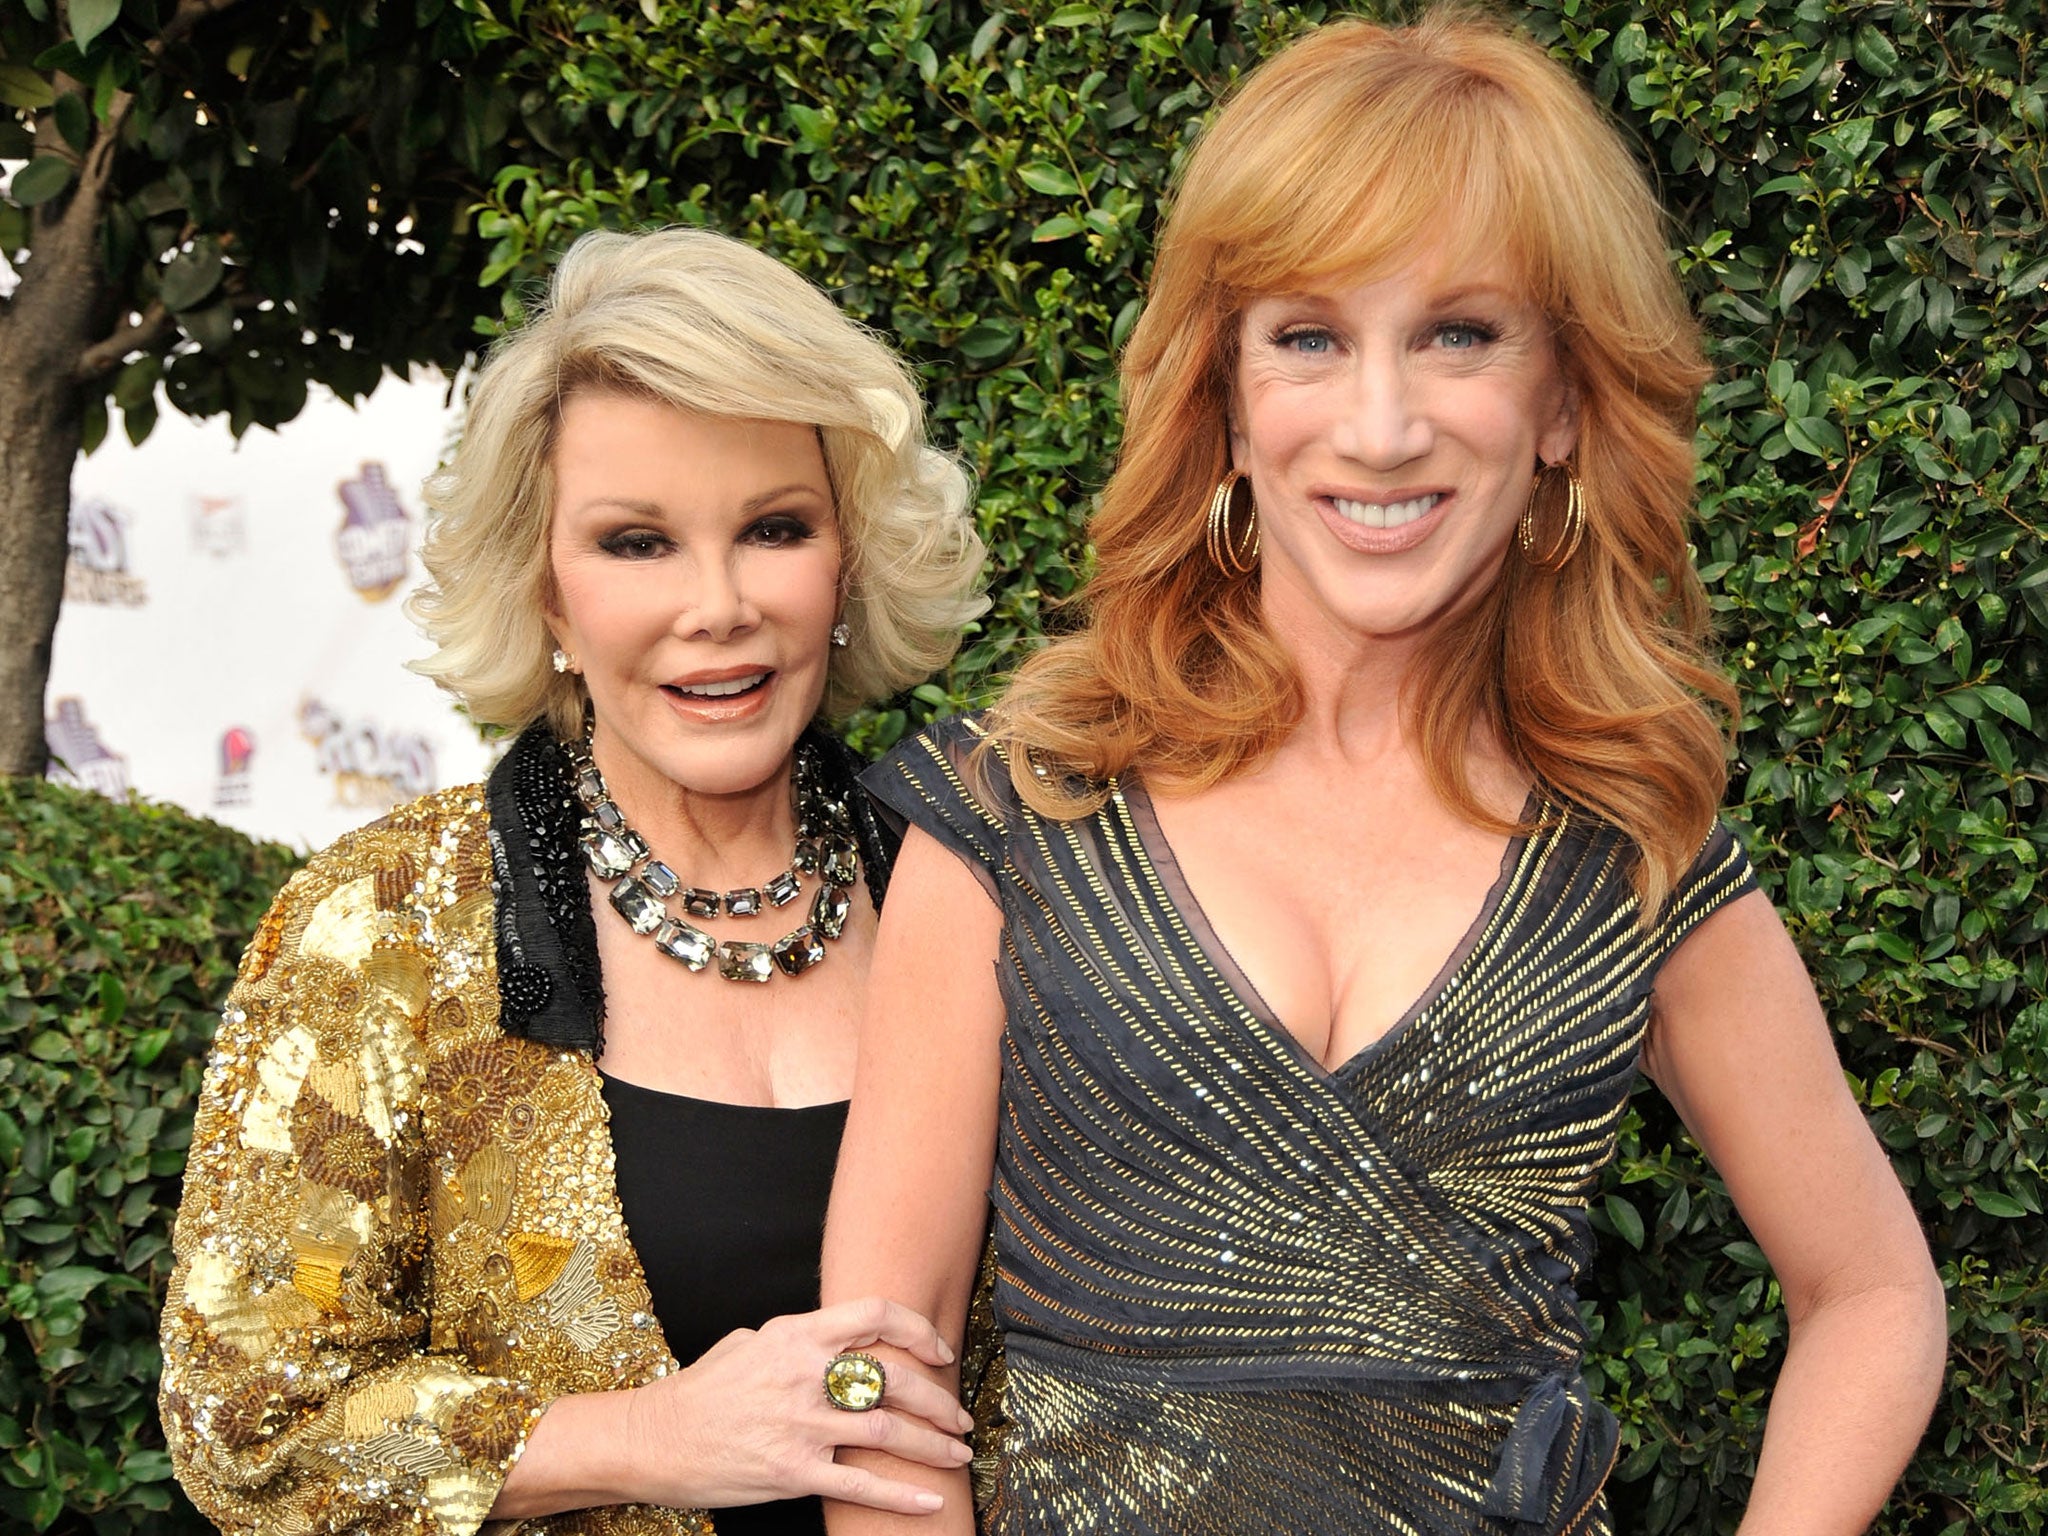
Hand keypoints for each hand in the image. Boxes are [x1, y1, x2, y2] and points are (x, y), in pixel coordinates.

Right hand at [621, 1296, 972, 1513]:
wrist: (654, 1440)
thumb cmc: (702, 1390)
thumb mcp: (747, 1342)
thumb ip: (795, 1339)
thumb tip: (834, 1341)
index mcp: (795, 1336)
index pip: (874, 1316)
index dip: (917, 1330)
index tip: (940, 1351)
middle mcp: (803, 1375)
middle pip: (895, 1378)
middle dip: (939, 1400)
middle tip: (960, 1416)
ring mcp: (800, 1425)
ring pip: (887, 1431)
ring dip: (933, 1445)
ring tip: (958, 1454)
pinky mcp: (792, 1472)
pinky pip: (860, 1485)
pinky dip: (901, 1495)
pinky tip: (930, 1501)